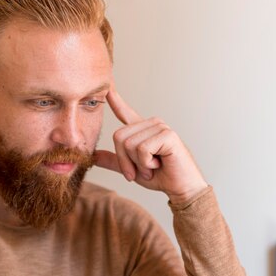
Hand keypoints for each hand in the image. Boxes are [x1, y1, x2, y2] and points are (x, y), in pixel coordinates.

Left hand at [94, 87, 207, 202]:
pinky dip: (147, 164)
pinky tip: (161, 164)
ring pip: (129, 145)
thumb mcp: (132, 170)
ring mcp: (159, 127)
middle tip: (142, 170)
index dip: (114, 100)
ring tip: (154, 167)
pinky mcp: (167, 135)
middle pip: (118, 137)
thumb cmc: (160, 177)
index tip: (107, 86)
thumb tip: (94, 156)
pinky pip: (142, 149)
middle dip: (125, 161)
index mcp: (142, 131)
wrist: (180, 188)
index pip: (124, 112)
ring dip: (139, 164)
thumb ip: (115, 161)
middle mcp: (150, 124)